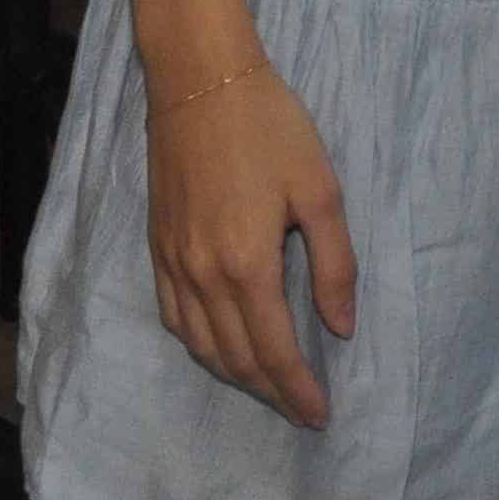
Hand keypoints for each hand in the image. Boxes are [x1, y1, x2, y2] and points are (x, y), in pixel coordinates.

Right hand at [142, 55, 356, 428]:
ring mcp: (173, 265)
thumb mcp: (321, 190)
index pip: (273, 351)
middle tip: (302, 408)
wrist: (200, 84)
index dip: (297, 390)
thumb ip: (334, 265)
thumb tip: (340, 328)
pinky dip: (202, 346)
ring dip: (237, 375)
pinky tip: (223, 346)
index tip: (320, 415)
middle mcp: (202, 277)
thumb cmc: (271, 128)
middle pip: (236, 358)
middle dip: (271, 391)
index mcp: (247, 265)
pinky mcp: (158, 249)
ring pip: (202, 346)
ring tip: (271, 385)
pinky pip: (176, 319)